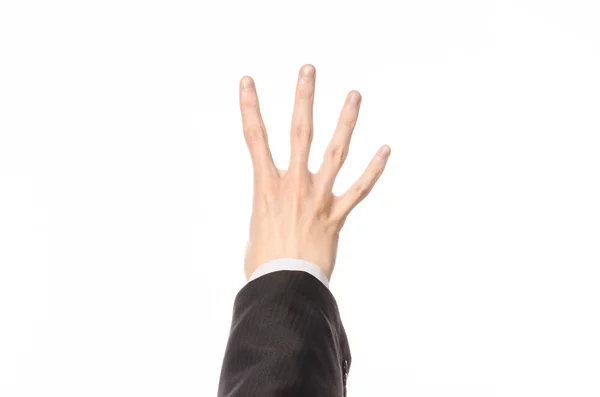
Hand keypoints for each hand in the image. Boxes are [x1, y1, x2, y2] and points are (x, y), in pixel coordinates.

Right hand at [241, 64, 390, 280]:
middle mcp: (293, 185)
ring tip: (355, 94)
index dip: (249, 107)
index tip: (247, 81)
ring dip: (345, 121)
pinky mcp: (337, 216)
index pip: (254, 138)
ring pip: (335, 152)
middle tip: (309, 70)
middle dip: (304, 98)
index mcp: (265, 187)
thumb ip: (267, 207)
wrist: (283, 287)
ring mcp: (318, 198)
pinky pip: (359, 189)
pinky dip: (373, 169)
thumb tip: (276, 205)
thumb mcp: (256, 227)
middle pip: (299, 133)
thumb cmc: (263, 264)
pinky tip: (385, 149)